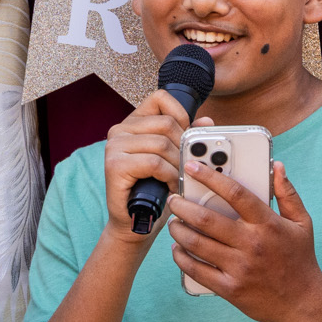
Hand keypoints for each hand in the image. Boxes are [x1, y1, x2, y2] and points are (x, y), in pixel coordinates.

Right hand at [102, 89, 190, 239]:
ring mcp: (114, 146)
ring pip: (162, 144)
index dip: (181, 115)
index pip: (161, 98)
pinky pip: (154, 163)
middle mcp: (119, 130)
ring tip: (177, 181)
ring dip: (177, 166)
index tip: (186, 138)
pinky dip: (168, 176)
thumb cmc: (155, 190)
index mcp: (133, 123)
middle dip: (183, 148)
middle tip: (186, 168)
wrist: (136, 223)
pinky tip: (169, 187)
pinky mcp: (114, 165)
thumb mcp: (175, 159)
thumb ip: (188, 137)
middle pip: (166, 123)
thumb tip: (207, 120)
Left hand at [167, 160, 321, 321]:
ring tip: (174, 224)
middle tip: (174, 200)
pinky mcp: (229, 288)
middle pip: (206, 219)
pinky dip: (181, 257)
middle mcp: (251, 244)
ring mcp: (239, 267)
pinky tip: (177, 249)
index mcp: (268, 224)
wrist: (303, 303)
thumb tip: (278, 166)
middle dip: (182, 206)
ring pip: (196, 243)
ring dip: (178, 230)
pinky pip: (196, 269)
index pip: (235, 193)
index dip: (210, 177)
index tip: (192, 166)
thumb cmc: (300, 259)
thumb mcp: (302, 223)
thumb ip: (288, 193)